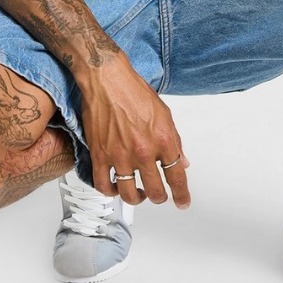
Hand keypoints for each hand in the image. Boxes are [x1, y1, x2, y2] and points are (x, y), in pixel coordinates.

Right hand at [79, 57, 190, 208]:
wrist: (107, 79)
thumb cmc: (134, 91)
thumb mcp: (165, 114)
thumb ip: (175, 141)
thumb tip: (183, 161)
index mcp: (163, 140)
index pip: (177, 176)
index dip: (182, 194)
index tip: (183, 202)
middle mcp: (144, 151)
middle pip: (155, 190)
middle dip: (160, 197)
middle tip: (159, 196)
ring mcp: (120, 156)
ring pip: (129, 194)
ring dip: (137, 198)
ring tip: (139, 194)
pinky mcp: (100, 155)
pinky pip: (103, 185)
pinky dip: (110, 192)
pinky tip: (114, 188)